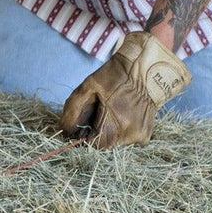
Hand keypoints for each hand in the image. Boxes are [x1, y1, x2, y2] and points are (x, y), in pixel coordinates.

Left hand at [58, 32, 190, 148]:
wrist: (147, 66)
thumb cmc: (115, 75)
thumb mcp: (88, 86)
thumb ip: (72, 110)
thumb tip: (64, 131)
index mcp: (115, 126)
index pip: (91, 145)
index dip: (84, 135)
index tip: (84, 123)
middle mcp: (130, 136)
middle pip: (104, 144)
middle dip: (97, 131)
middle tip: (101, 110)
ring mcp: (140, 137)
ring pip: (115, 142)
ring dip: (110, 130)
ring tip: (115, 109)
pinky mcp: (146, 135)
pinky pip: (127, 138)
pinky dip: (122, 128)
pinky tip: (125, 112)